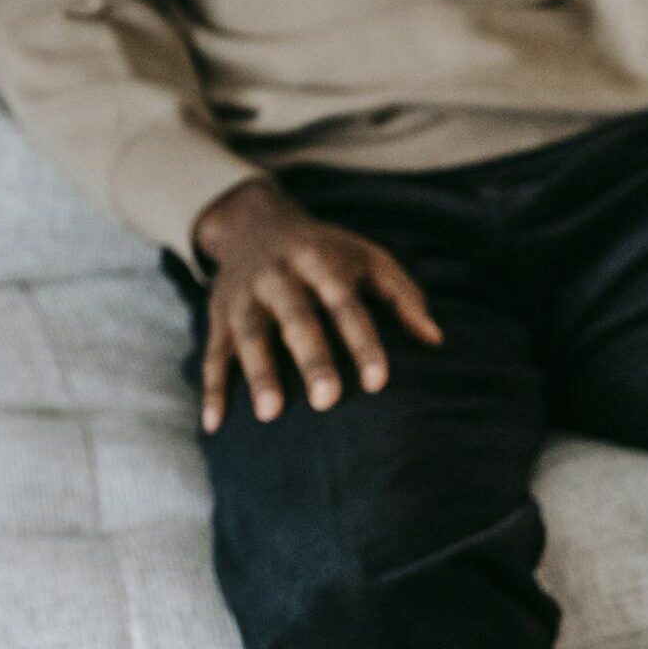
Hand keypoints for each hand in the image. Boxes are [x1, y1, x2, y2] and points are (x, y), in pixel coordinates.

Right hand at [190, 179, 441, 431]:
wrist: (254, 223)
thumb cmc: (329, 254)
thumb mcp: (369, 259)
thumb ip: (403, 296)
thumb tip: (435, 339)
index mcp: (320, 262)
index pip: (345, 304)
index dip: (362, 342)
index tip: (378, 382)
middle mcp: (278, 276)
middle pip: (296, 319)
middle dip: (311, 358)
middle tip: (327, 401)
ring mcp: (244, 296)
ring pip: (249, 336)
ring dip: (259, 373)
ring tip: (271, 415)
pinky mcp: (218, 316)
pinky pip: (212, 354)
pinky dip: (212, 389)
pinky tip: (215, 425)